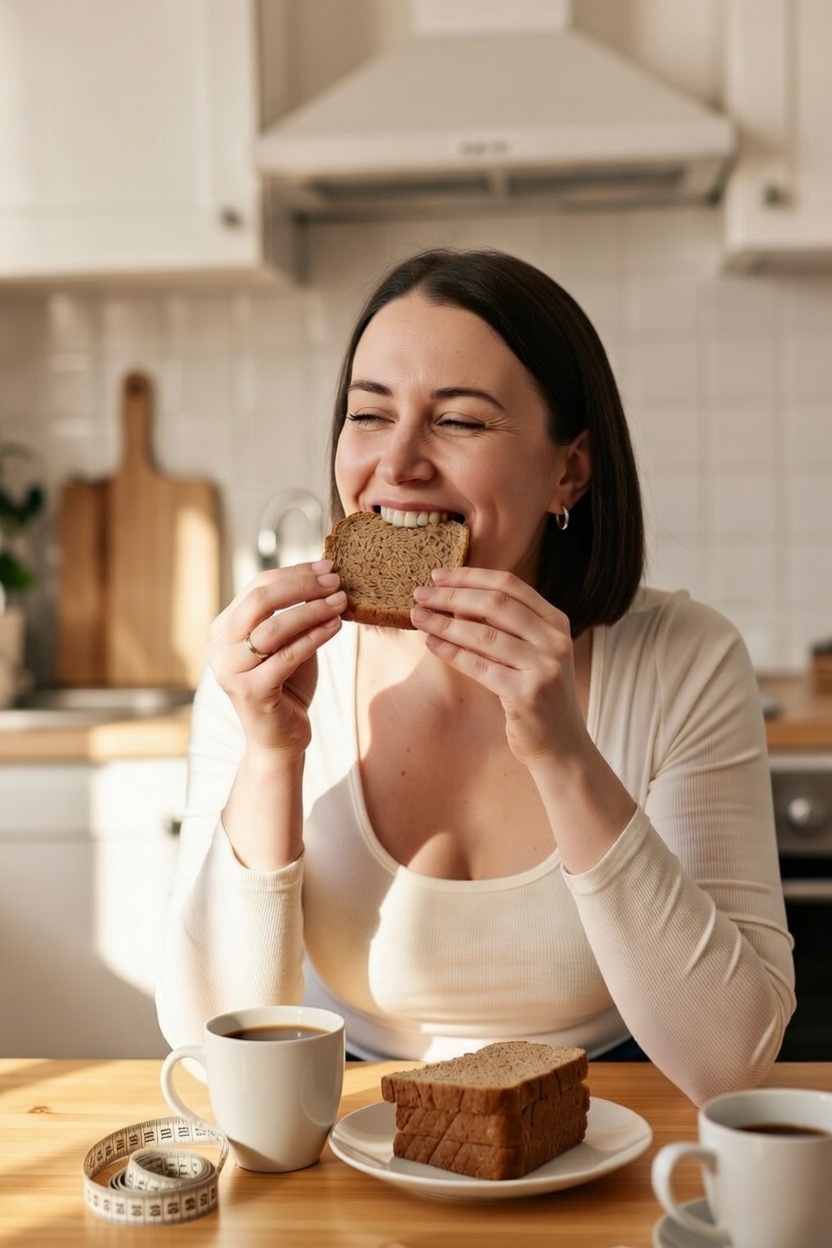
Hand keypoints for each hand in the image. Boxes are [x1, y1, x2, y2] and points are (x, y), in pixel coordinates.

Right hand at [207, 559, 346, 755]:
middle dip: (301, 586)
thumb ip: (293, 613)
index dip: (294, 572)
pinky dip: (315, 637)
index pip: (257, 586)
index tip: (327, 567)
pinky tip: (336, 626)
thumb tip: (324, 575)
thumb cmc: (287, 686)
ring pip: (274, 627)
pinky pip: (288, 655)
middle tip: (335, 580)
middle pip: (259, 600)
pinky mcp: (251, 692)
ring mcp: (231, 671)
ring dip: (312, 610)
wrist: (279, 739)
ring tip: (341, 601)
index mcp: (223, 629)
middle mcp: (219, 647)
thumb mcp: (287, 642)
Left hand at [411, 566, 587, 770]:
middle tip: (420, 594)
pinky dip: (452, 653)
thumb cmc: (535, 695)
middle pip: (495, 604)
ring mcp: (544, 666)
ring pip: (484, 634)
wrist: (560, 746)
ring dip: (444, 623)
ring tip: (418, 617)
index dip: (470, 577)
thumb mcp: (529, 653)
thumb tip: (455, 600)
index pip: (510, 585)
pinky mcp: (527, 693)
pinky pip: (480, 666)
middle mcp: (554, 639)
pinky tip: (431, 644)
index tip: (438, 576)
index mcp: (555, 621)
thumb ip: (504, 627)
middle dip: (452, 596)